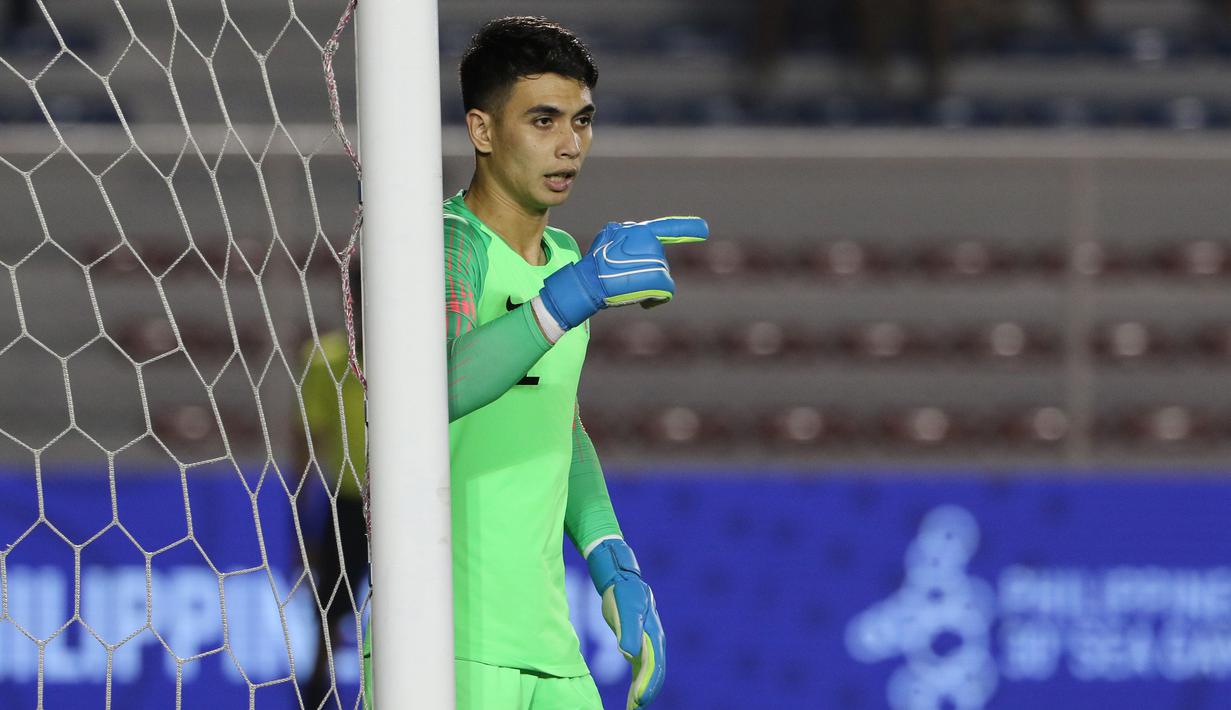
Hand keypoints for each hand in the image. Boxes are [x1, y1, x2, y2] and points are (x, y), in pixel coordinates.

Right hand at [538, 217, 707, 330]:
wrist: (590, 281)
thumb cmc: (596, 264)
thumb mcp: (609, 240)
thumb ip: (628, 240)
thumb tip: (635, 245)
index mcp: (640, 232)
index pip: (667, 228)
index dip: (688, 228)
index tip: (705, 229)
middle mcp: (651, 242)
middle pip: (659, 262)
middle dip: (647, 273)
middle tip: (624, 279)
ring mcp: (656, 260)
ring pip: (662, 278)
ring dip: (648, 286)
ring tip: (626, 287)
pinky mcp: (659, 278)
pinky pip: (666, 292)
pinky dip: (656, 299)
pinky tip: (643, 301)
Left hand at [586, 538, 665, 708]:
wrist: (622, 581)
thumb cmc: (624, 594)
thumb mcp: (626, 610)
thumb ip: (628, 631)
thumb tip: (629, 654)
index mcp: (653, 637)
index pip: (652, 666)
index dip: (647, 685)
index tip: (639, 702)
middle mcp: (654, 643)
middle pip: (654, 674)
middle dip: (647, 693)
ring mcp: (647, 645)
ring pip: (648, 674)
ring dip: (642, 692)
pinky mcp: (637, 645)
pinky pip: (641, 670)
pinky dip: (638, 685)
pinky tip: (633, 698)